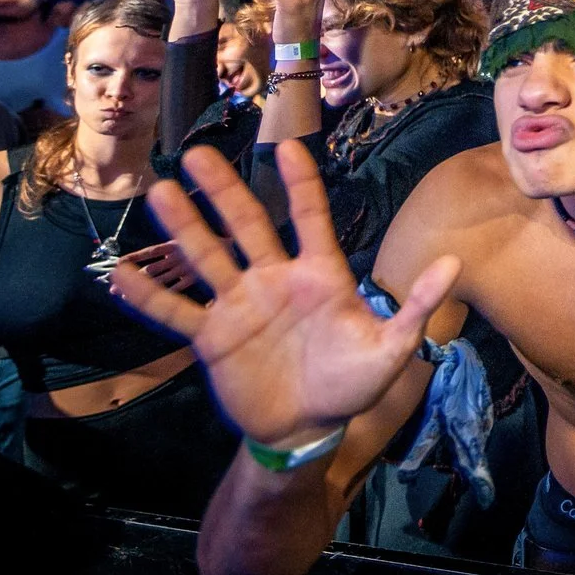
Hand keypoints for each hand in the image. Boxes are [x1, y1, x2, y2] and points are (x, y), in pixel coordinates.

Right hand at [109, 142, 460, 450]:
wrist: (309, 428)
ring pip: (207, 258)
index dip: (300, 183)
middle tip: (200, 154)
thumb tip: (454, 264)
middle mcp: (275, 280)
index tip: (287, 146)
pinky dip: (150, 298)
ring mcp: (240, 306)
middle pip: (246, 226)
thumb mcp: (392, 349)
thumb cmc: (353, 384)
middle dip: (224, 191)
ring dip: (184, 229)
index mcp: (319, 275)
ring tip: (160, 193)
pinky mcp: (213, 338)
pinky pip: (177, 314)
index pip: (308, 217)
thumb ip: (417, 307)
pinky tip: (120, 277)